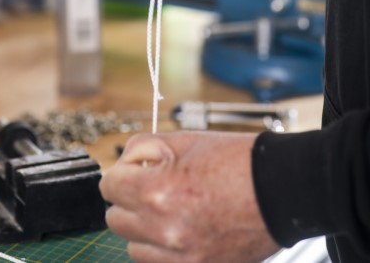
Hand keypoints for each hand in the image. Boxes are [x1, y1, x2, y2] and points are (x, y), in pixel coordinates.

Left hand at [100, 131, 279, 262]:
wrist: (282, 189)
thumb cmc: (238, 161)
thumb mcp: (186, 139)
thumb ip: (145, 148)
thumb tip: (124, 162)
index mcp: (158, 190)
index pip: (108, 187)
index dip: (121, 174)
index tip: (133, 172)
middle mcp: (165, 229)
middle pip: (116, 220)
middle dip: (128, 200)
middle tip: (152, 187)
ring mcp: (182, 256)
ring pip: (134, 247)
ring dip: (143, 228)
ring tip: (171, 209)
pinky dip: (161, 250)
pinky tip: (180, 229)